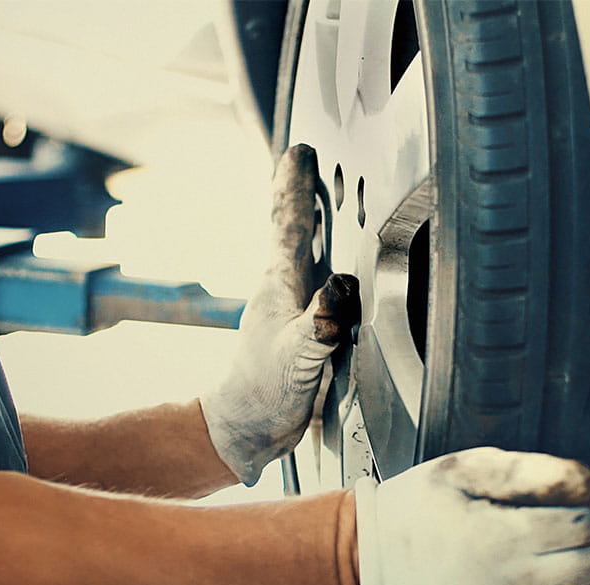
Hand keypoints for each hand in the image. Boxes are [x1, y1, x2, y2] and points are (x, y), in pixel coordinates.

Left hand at [201, 144, 359, 485]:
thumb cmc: (265, 394)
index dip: (295, 186)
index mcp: (279, 286)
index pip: (288, 224)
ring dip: (308, 223)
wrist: (247, 429)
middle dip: (299, 193)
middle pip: (291, 229)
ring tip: (319, 200)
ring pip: (301, 253)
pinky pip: (315, 284)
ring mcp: (288, 308)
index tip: (299, 152)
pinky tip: (333, 271)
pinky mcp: (298, 328)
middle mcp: (282, 290)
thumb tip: (342, 285)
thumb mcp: (298, 356)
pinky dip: (323, 264)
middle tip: (303, 160)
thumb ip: (320, 321)